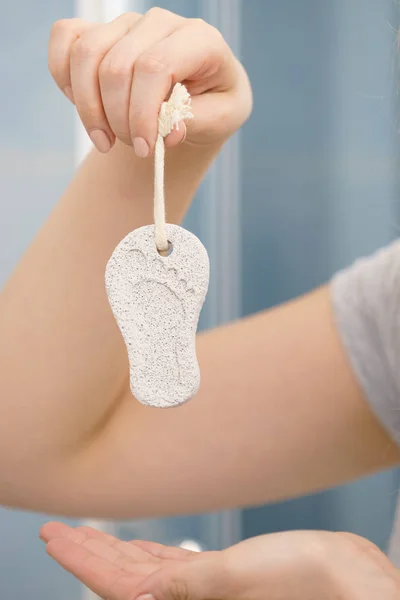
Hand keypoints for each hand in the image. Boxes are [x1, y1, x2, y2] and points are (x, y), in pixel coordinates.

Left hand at [40, 522, 399, 599]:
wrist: (346, 578)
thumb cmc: (300, 579)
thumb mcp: (234, 578)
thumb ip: (181, 585)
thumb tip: (128, 593)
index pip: (117, 586)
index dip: (81, 561)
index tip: (53, 537)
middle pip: (122, 577)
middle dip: (88, 553)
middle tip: (56, 529)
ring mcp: (204, 590)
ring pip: (144, 570)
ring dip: (113, 551)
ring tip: (84, 533)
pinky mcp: (222, 575)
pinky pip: (172, 566)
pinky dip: (148, 555)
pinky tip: (134, 548)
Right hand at [48, 8, 251, 155]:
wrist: (198, 100)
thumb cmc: (212, 106)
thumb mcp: (222, 120)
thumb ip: (196, 122)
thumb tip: (168, 131)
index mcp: (199, 39)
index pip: (155, 66)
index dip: (142, 113)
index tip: (146, 149)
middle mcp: (160, 23)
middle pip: (115, 66)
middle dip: (118, 119)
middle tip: (134, 148)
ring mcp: (126, 23)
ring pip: (85, 54)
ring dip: (88, 108)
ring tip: (106, 140)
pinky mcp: (99, 29)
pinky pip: (65, 38)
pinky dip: (64, 78)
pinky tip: (85, 107)